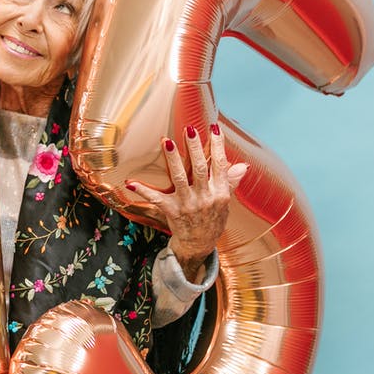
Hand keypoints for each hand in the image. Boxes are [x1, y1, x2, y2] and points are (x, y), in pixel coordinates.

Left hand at [125, 124, 247, 281]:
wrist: (200, 245)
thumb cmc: (212, 220)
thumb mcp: (225, 202)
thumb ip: (230, 182)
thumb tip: (242, 165)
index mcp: (219, 192)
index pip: (220, 164)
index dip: (218, 146)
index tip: (215, 128)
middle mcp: (205, 197)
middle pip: (200, 168)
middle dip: (195, 148)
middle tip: (189, 129)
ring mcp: (188, 204)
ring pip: (179, 178)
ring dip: (172, 159)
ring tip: (166, 141)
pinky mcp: (172, 211)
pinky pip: (156, 199)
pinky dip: (143, 191)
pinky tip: (131, 183)